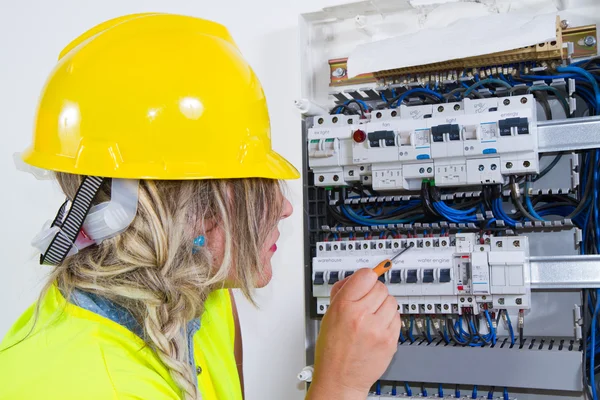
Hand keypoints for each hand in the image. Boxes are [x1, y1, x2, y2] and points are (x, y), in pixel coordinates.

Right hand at [306, 268, 400, 399]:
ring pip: (392, 301)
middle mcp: (362, 316)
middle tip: (367, 301)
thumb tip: (357, 278)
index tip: (366, 280)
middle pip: (381, 287)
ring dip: (384, 305)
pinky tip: (378, 327)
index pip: (366, 275)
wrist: (340, 378)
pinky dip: (390, 319)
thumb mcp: (329, 314)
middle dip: (374, 292)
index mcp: (343, 306)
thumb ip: (343, 293)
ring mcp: (378, 329)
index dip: (366, 277)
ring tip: (373, 316)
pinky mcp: (390, 340)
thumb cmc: (332, 349)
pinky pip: (398, 318)